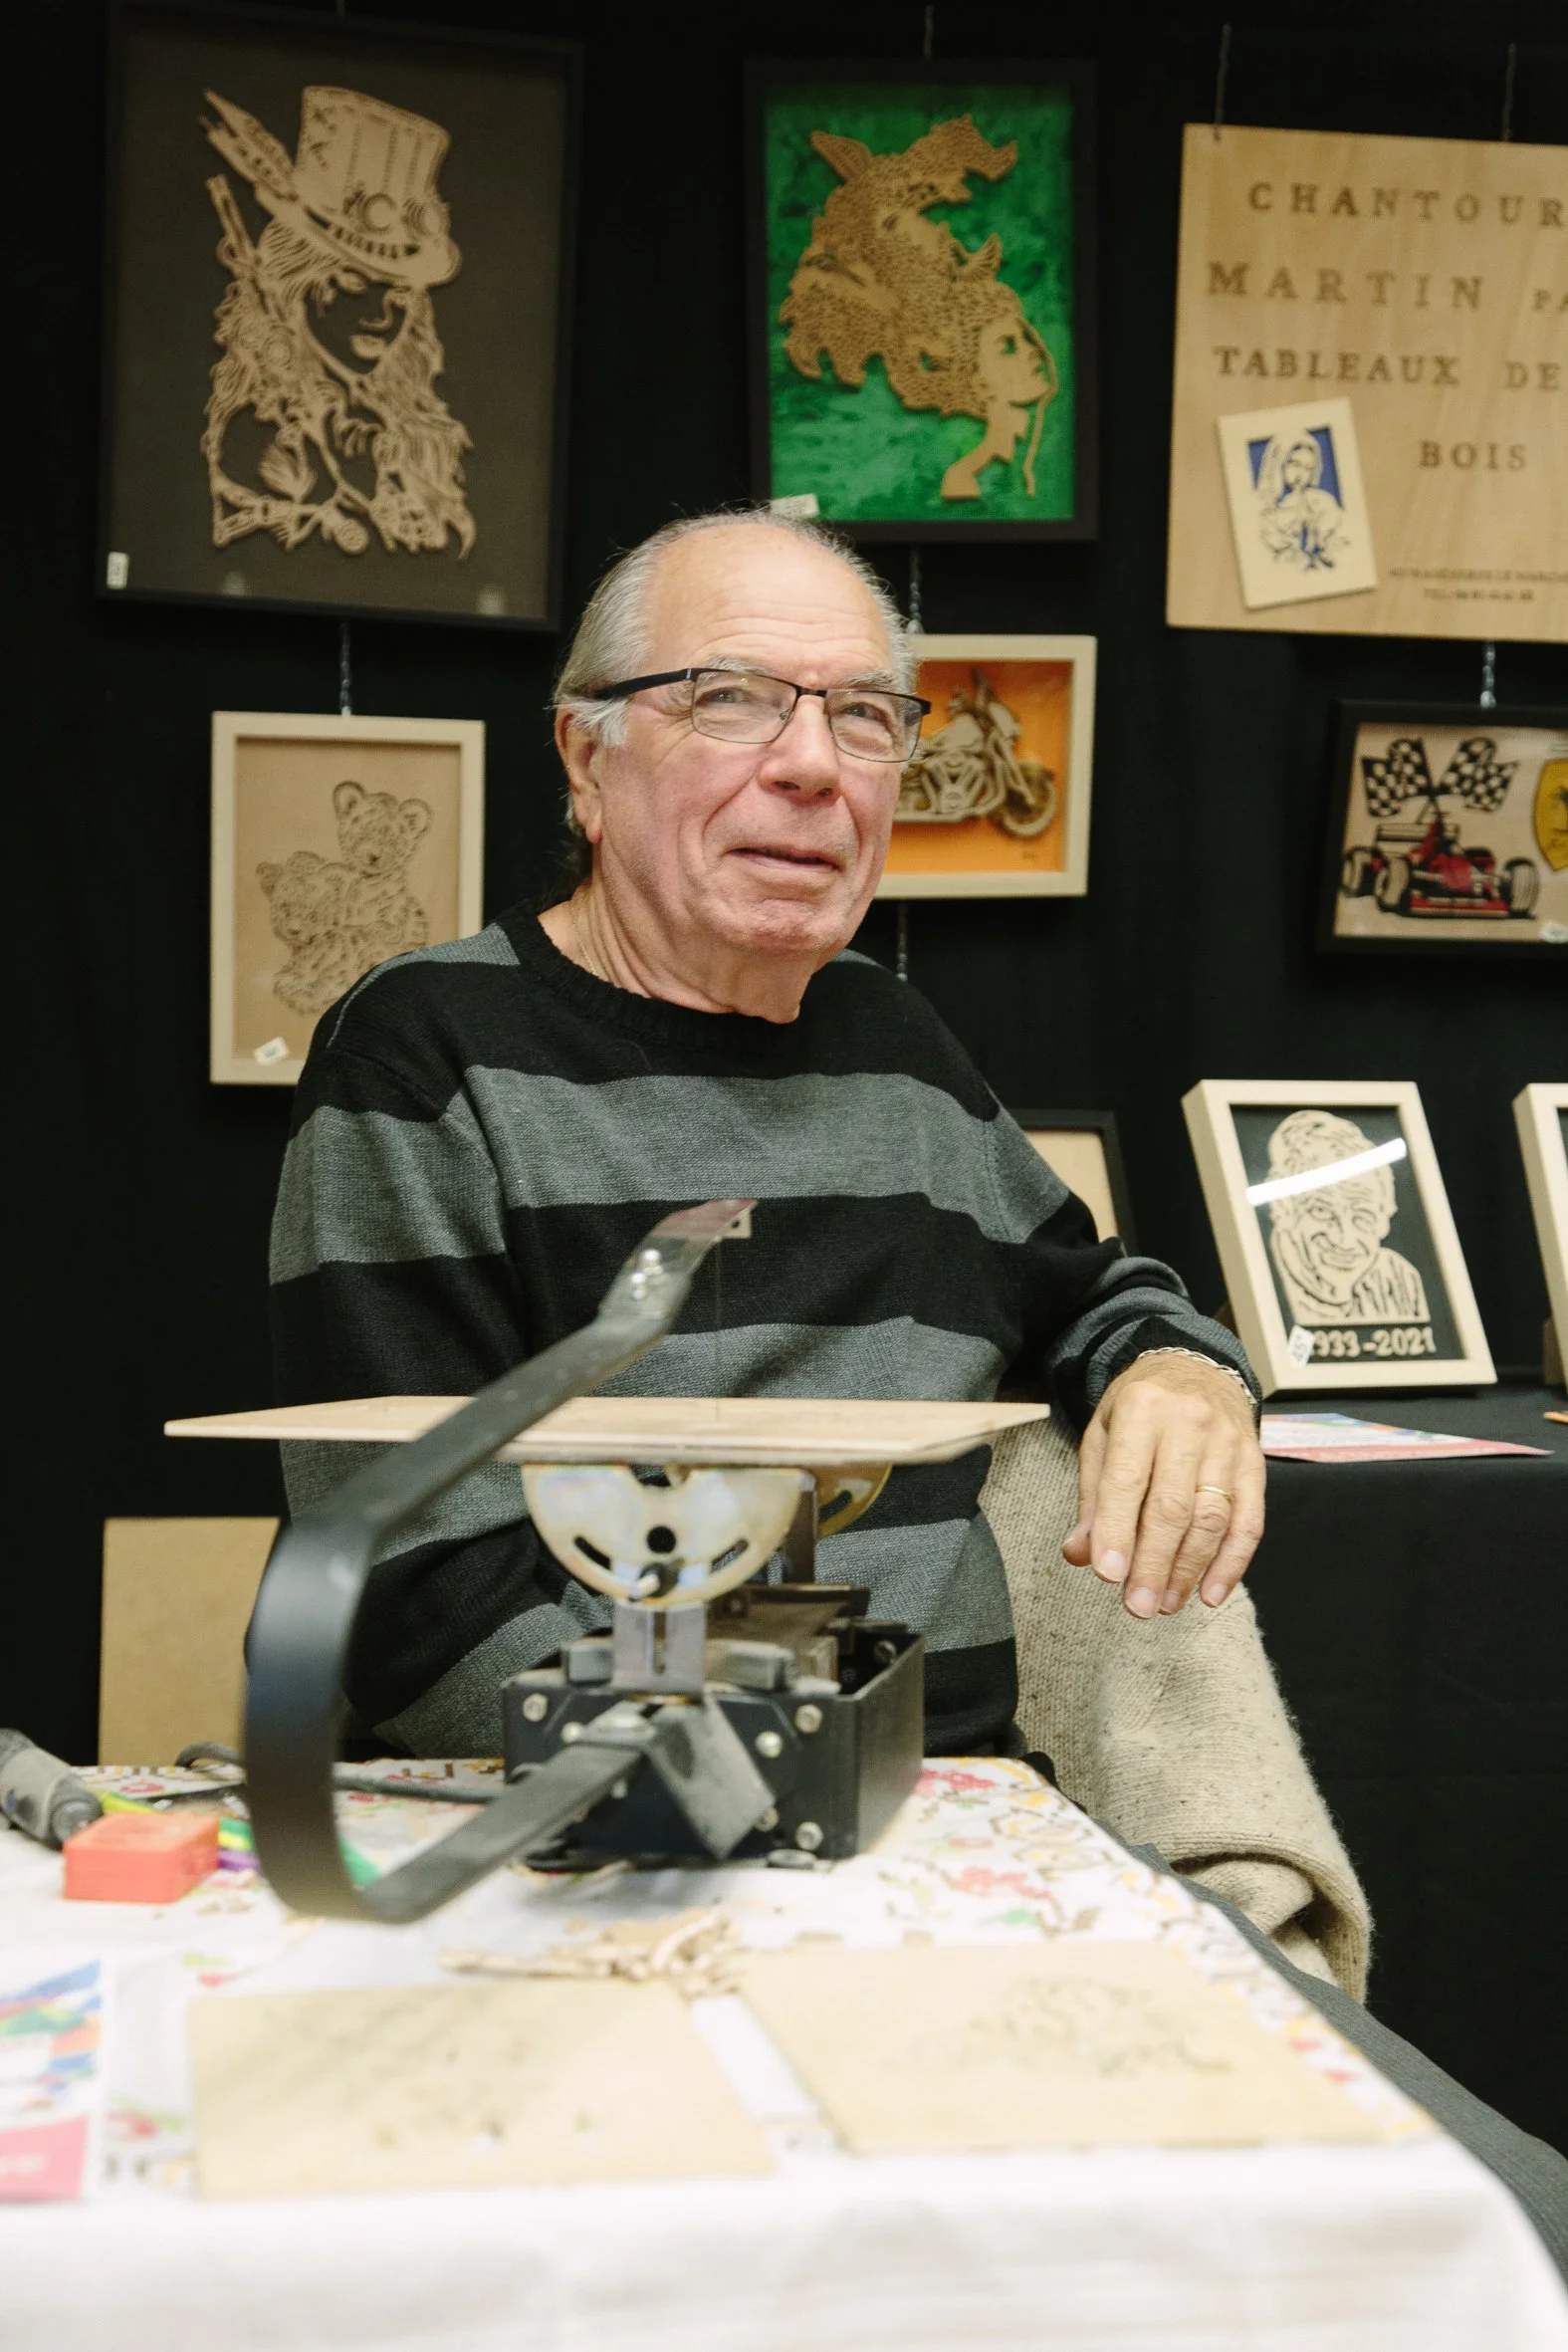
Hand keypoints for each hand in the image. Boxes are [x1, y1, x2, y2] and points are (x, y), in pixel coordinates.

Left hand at [1060, 1353, 1265, 1618]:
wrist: (1195, 1369)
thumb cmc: (1141, 1409)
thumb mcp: (1103, 1436)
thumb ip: (1094, 1496)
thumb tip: (1081, 1554)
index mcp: (1141, 1409)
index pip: (1127, 1480)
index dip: (1117, 1530)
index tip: (1108, 1575)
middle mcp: (1188, 1423)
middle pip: (1172, 1506)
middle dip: (1153, 1563)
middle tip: (1138, 1606)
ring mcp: (1228, 1443)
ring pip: (1211, 1518)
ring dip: (1188, 1570)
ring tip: (1165, 1604)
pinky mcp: (1254, 1464)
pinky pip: (1249, 1522)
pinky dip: (1231, 1563)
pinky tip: (1211, 1593)